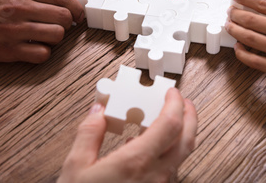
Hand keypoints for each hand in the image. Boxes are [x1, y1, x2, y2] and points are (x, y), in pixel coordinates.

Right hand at [58, 88, 197, 182]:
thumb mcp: (75, 168)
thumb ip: (89, 134)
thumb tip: (98, 110)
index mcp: (136, 162)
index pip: (171, 124)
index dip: (175, 103)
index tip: (171, 91)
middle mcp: (156, 175)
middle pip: (187, 139)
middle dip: (189, 114)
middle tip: (181, 100)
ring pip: (183, 155)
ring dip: (182, 132)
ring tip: (168, 118)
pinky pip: (172, 169)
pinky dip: (170, 150)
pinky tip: (153, 145)